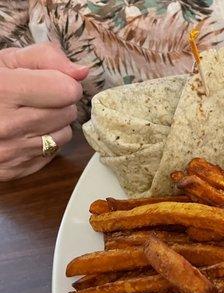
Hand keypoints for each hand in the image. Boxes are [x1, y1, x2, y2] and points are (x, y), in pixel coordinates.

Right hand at [0, 42, 88, 180]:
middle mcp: (7, 125)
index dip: (63, 83)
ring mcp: (9, 152)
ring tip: (29, 114)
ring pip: (64, 135)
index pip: (68, 91)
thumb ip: (45, 58)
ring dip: (54, 124)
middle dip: (59, 103)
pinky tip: (23, 133)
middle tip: (35, 98)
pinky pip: (51, 154)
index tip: (50, 81)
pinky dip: (44, 143)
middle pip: (68, 113)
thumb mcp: (5, 61)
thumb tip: (82, 72)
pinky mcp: (12, 171)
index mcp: (4, 91)